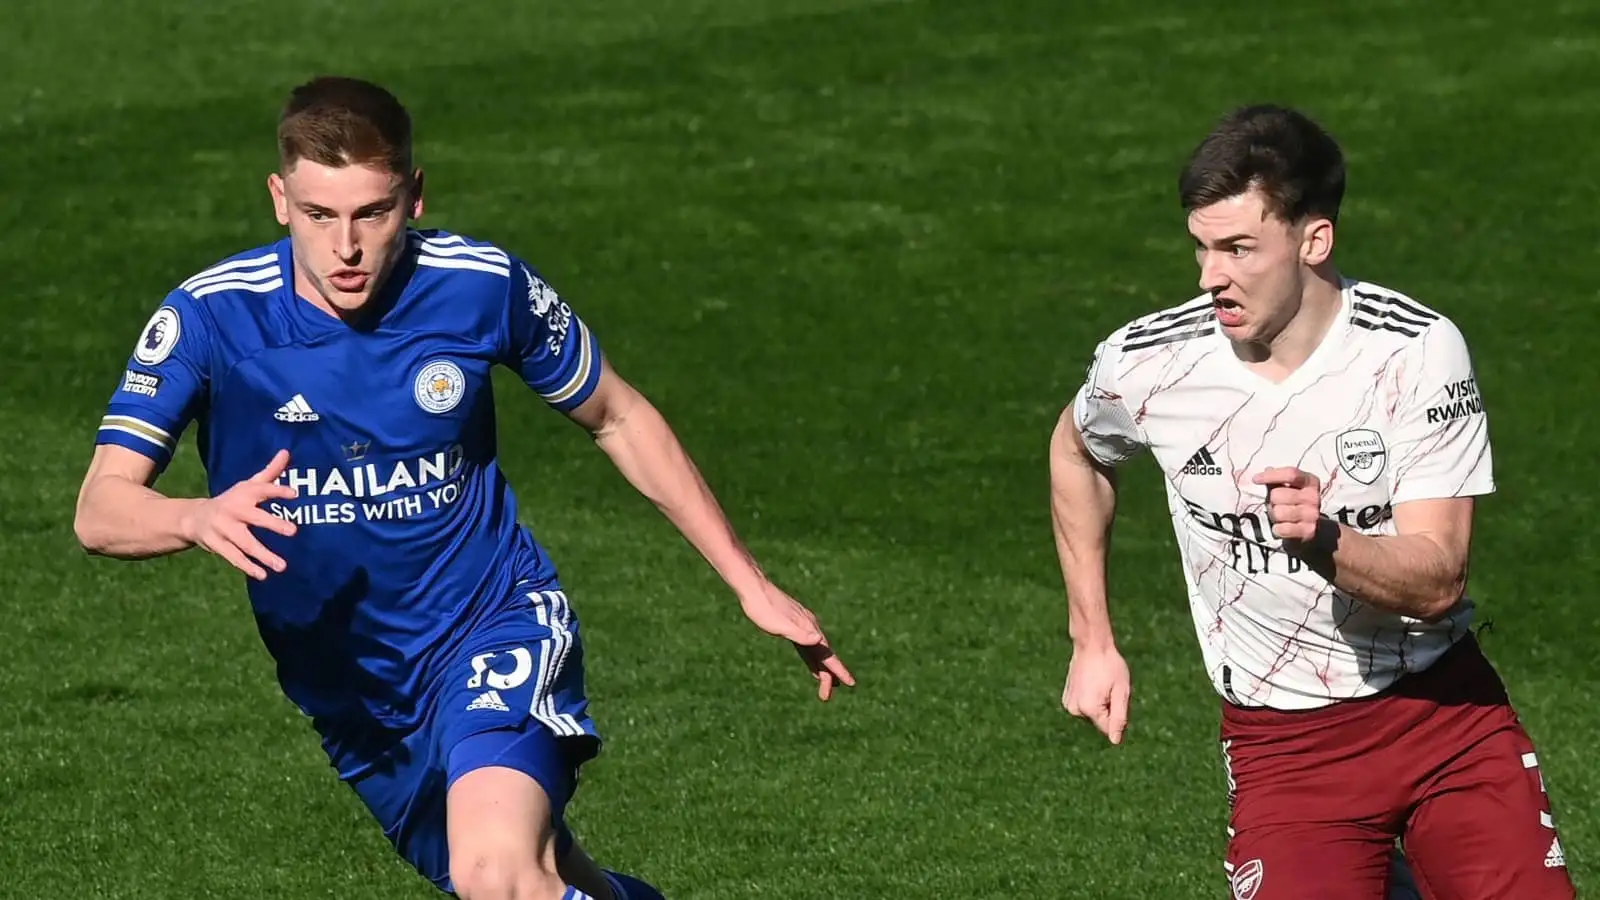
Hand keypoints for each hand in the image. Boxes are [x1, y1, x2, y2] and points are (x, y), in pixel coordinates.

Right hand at [180, 449, 299, 579]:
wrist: (195, 517)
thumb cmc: (233, 500)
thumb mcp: (249, 485)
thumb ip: (270, 472)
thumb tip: (287, 452)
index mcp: (244, 493)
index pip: (262, 489)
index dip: (278, 490)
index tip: (295, 494)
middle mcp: (233, 510)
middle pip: (254, 517)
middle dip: (273, 524)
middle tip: (294, 531)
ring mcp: (224, 529)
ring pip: (245, 542)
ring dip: (263, 554)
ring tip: (283, 566)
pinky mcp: (217, 544)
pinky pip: (233, 557)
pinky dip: (247, 566)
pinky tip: (263, 574)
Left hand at [738, 582, 854, 700]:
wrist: (753, 587)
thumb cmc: (762, 608)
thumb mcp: (779, 625)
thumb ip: (799, 634)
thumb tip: (819, 640)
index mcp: (808, 629)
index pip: (827, 654)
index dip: (838, 670)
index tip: (850, 684)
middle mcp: (809, 627)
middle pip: (823, 656)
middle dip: (828, 676)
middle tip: (826, 697)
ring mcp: (802, 625)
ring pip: (817, 651)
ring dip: (822, 668)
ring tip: (828, 684)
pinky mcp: (794, 624)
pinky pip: (808, 647)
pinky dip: (812, 658)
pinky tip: (811, 663)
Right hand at [1063, 644, 1130, 743]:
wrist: (1091, 645)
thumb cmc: (1110, 666)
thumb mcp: (1121, 691)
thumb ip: (1119, 718)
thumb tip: (1115, 741)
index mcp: (1089, 709)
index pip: (1109, 728)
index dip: (1118, 714)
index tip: (1116, 694)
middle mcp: (1075, 709)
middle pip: (1100, 721)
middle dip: (1109, 709)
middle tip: (1110, 687)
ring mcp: (1068, 704)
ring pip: (1092, 714)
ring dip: (1100, 704)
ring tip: (1101, 684)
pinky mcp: (1066, 698)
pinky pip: (1084, 707)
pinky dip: (1091, 699)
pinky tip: (1093, 683)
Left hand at [1253, 466, 1325, 545]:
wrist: (1307, 529)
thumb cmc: (1293, 504)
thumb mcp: (1287, 489)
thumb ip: (1276, 480)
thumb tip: (1266, 469)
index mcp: (1310, 481)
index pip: (1290, 474)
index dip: (1271, 475)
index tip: (1255, 479)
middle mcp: (1313, 497)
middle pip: (1278, 494)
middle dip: (1271, 501)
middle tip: (1276, 505)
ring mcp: (1312, 514)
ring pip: (1278, 512)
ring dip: (1274, 516)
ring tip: (1280, 517)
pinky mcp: (1308, 531)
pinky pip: (1282, 528)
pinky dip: (1277, 529)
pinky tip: (1282, 527)